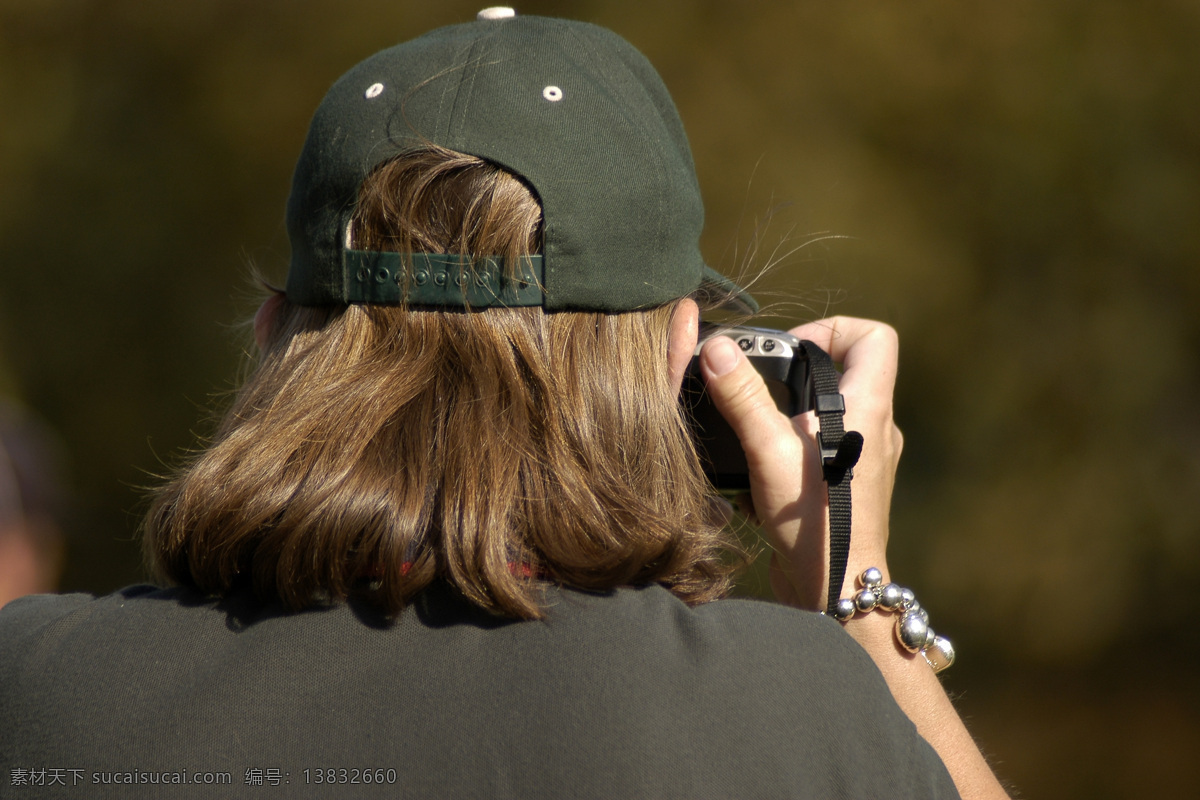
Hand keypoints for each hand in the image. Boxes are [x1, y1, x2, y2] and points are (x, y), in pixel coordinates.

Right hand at [698, 317, 903, 608]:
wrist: (835, 588)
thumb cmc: (813, 518)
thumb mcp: (767, 448)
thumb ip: (741, 396)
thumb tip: (717, 349)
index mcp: (868, 406)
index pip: (874, 336)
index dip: (834, 329)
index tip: (792, 349)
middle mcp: (876, 428)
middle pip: (848, 371)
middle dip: (801, 371)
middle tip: (763, 386)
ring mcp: (867, 459)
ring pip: (835, 412)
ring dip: (795, 412)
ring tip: (758, 427)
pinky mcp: (850, 486)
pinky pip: (826, 447)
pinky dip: (796, 445)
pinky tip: (762, 464)